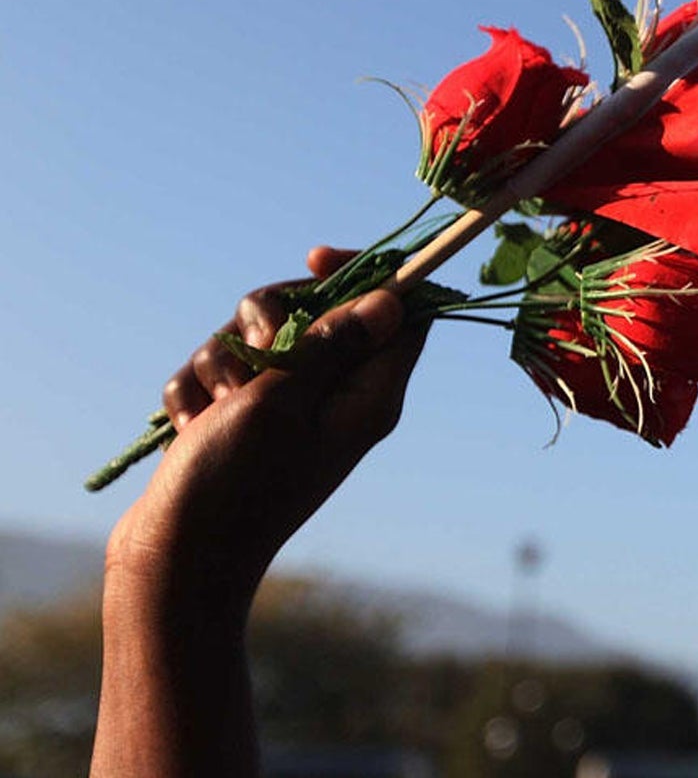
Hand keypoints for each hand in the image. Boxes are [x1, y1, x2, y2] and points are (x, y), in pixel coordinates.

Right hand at [104, 247, 429, 617]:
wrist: (174, 560)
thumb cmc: (233, 484)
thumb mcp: (283, 400)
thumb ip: (331, 343)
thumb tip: (396, 299)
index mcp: (369, 396)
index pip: (400, 312)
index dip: (364, 274)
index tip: (313, 259)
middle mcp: (336, 397)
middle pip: (315, 310)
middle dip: (265, 321)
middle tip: (252, 358)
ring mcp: (286, 408)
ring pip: (254, 337)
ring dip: (221, 363)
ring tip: (214, 413)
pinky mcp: (240, 418)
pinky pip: (216, 371)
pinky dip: (196, 393)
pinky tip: (190, 430)